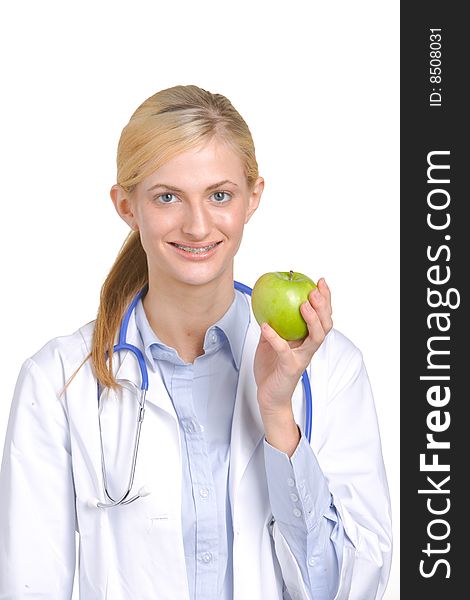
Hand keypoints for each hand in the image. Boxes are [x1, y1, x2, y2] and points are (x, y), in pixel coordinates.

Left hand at [253, 278, 332, 416]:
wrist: (268, 395)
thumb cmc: (271, 368)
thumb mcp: (271, 340)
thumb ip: (273, 324)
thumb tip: (266, 302)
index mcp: (306, 339)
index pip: (322, 316)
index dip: (325, 299)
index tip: (320, 282)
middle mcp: (308, 348)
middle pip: (325, 325)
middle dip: (323, 307)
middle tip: (315, 291)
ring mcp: (301, 358)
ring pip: (315, 338)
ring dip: (312, 320)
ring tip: (304, 305)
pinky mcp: (290, 368)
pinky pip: (283, 350)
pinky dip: (275, 337)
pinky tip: (266, 326)